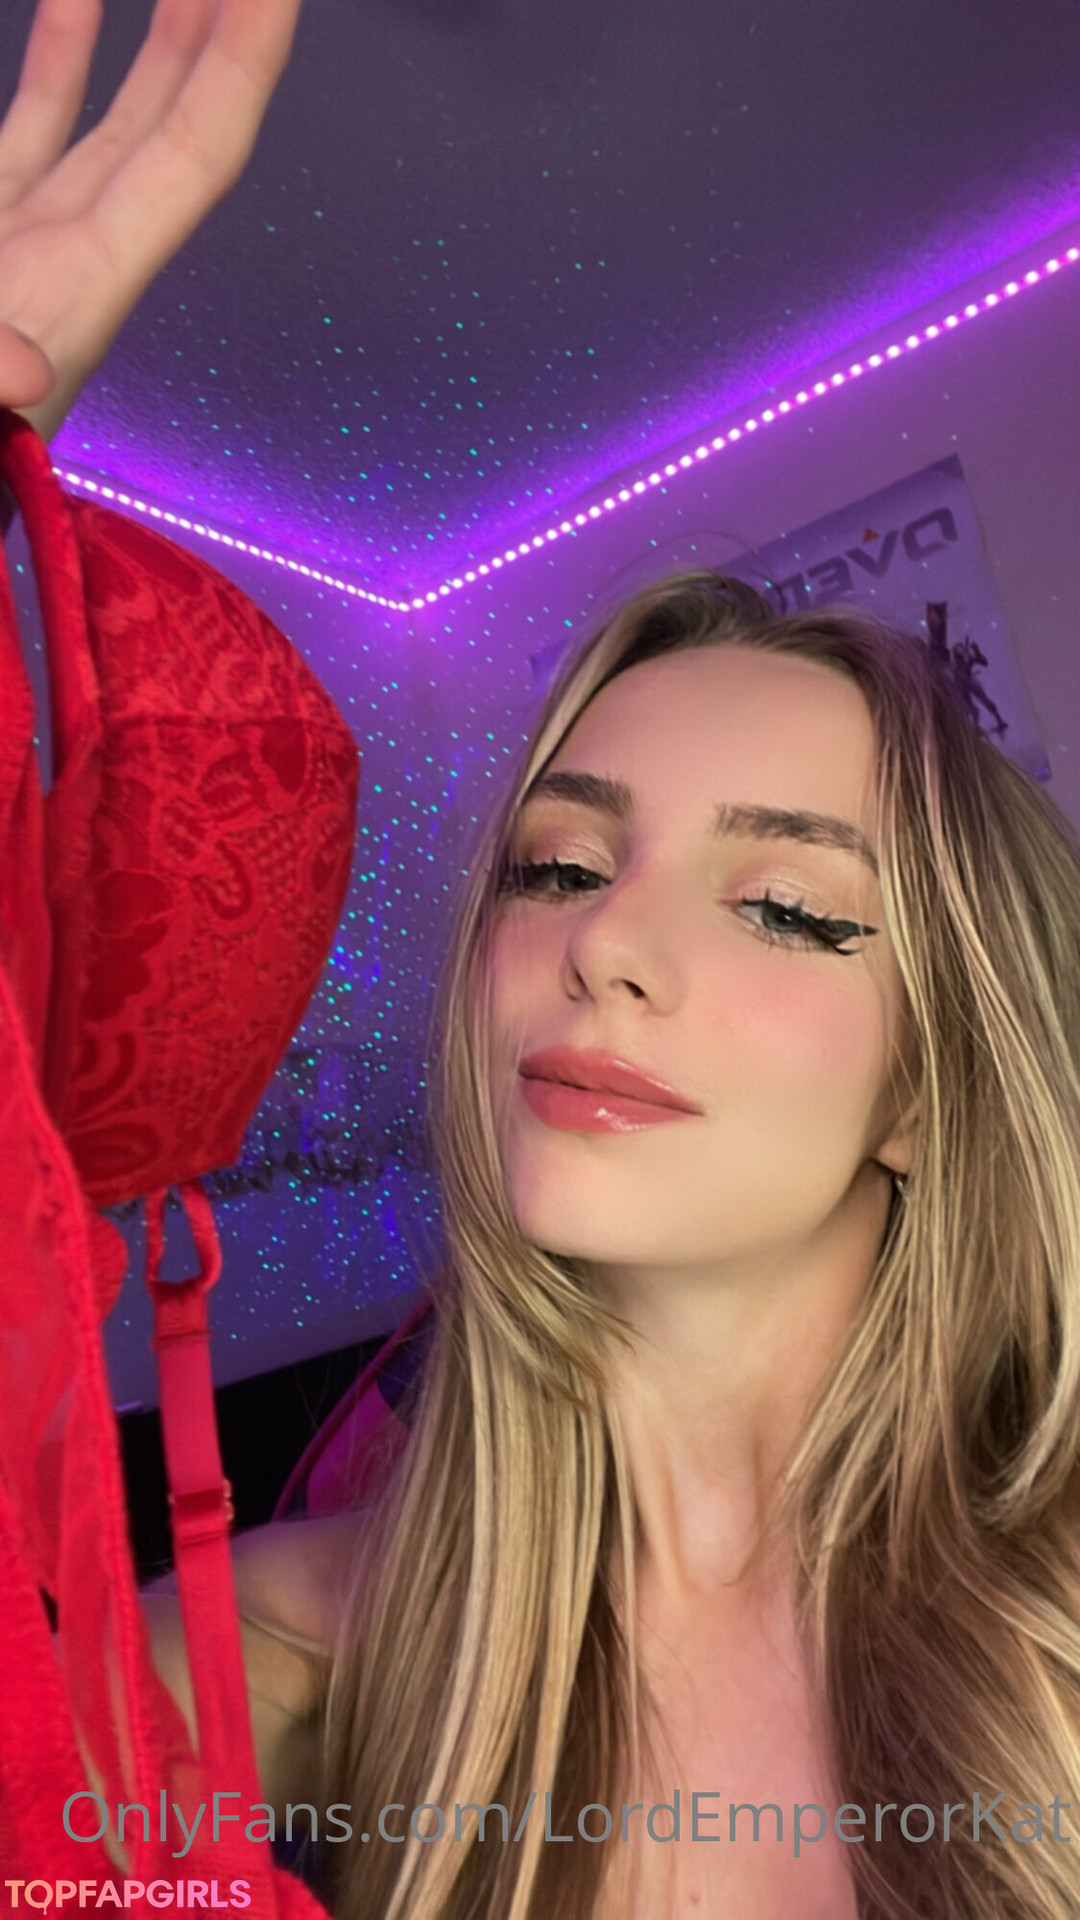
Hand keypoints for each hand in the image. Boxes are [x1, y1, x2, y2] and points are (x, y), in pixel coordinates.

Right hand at [0, 0, 302, 441]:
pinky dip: (55, 67)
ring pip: (106, 123)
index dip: (245, 63)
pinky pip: (31, 137)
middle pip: (176, 126)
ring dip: (148, 38)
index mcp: (79, 290)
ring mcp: (28, 256)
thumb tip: (17, 370)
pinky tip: (67, 3)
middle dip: (218, 32)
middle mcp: (74, 266)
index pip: (195, 156)